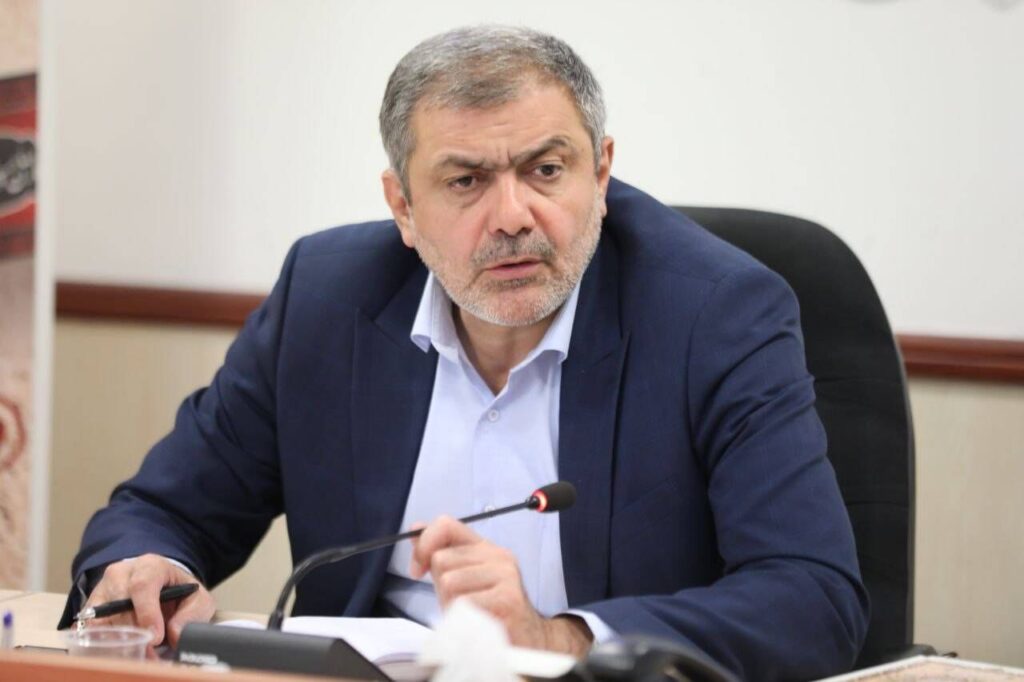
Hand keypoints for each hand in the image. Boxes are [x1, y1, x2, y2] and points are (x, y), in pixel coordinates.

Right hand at [84, 554, 215, 647]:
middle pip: (119, 604)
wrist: (162, 586)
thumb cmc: (179, 592)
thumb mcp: (196, 599)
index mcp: (150, 565)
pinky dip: (104, 642)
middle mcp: (121, 573)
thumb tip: (174, 633)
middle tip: (149, 652)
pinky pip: (90, 628)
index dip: (147, 613)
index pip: (143, 585)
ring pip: (102, 618)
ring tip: (138, 654)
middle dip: (135, 632)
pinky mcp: (91, 607)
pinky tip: (121, 650)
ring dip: (119, 640)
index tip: (156, 636)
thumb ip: (191, 615)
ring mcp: (103, 589)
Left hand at [410, 516, 592, 656]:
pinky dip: (462, 618)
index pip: (446, 524)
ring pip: (449, 582)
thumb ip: (439, 555)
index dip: (424, 544)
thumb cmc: (487, 611)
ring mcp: (506, 575)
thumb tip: (416, 529)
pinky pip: (463, 603)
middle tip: (457, 603)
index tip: (418, 569)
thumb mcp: (459, 579)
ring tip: (468, 614)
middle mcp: (497, 555)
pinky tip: (477, 622)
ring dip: (450, 604)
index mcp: (484, 547)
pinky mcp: (508, 598)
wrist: (525, 641)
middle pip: (442, 558)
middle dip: (439, 587)